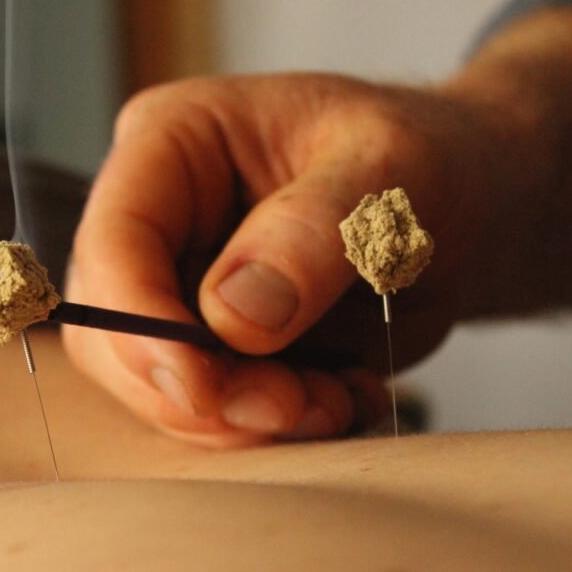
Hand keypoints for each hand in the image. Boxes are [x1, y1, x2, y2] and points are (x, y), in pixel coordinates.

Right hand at [63, 72, 516, 446]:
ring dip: (240, 420)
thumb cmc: (423, 163)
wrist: (457, 213)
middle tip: (295, 407)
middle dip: (200, 391)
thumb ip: (313, 232)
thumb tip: (231, 317)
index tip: (205, 389)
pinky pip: (207, 412)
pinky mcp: (207, 346)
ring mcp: (174, 289)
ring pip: (155, 386)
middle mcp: (157, 220)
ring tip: (336, 401)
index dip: (140, 325)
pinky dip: (270, 428)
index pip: (114, 242)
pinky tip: (339, 398)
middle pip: (115, 332)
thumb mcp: (392, 170)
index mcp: (173, 143)